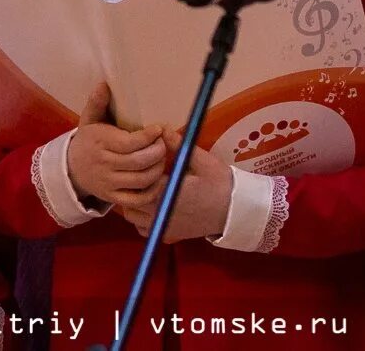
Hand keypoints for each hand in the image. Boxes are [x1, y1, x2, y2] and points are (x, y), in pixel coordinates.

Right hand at [64, 85, 166, 208]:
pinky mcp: (113, 197)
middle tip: (164, 142)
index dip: (149, 136)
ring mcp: (108, 183)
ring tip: (162, 157)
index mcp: (100, 143)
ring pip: (141, 180)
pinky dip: (152, 192)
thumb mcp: (90, 120)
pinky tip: (159, 179)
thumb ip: (98, 102)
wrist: (70, 170)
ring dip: (158, 169)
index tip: (159, 128)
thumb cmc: (88, 140)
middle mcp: (104, 165)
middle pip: (139, 162)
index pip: (129, 143)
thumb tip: (104, 83)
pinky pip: (137, 199)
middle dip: (158, 151)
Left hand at [120, 144, 235, 244]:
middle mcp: (158, 212)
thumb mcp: (203, 161)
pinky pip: (142, 228)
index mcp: (164, 192)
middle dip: (134, 184)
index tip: (149, 159)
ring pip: (131, 214)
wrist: (234, 210)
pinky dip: (141, 219)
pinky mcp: (166, 235)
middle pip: (130, 197)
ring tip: (147, 188)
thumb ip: (179, 146)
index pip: (137, 179)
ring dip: (134, 201)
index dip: (140, 167)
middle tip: (145, 172)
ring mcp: (161, 226)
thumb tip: (162, 129)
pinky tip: (153, 207)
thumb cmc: (219, 184)